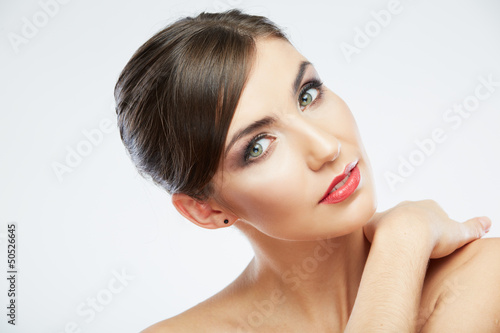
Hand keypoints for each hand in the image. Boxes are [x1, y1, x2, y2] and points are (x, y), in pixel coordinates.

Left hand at [363, 199, 490, 258]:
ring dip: (391, 232)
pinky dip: (372, 235)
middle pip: (409, 216)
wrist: (407, 235)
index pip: (432, 213)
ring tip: (395, 249)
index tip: (433, 239)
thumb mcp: (460, 232)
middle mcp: (407, 206)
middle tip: (413, 245)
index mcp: (428, 206)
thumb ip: (474, 227)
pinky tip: (374, 247)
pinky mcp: (373, 224)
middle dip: (411, 227)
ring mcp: (389, 214)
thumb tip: (487, 221)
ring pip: (389, 221)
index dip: (433, 226)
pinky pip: (371, 228)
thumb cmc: (434, 234)